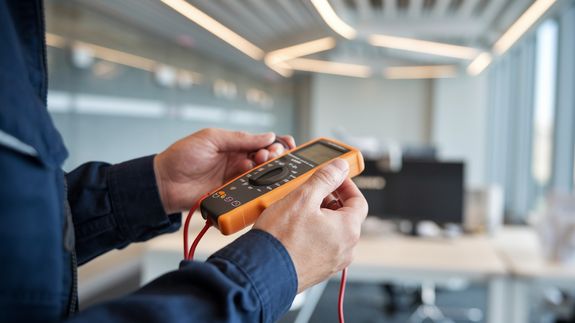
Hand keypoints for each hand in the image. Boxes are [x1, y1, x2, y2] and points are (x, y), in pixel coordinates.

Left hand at [154, 128, 295, 212]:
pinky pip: (250, 194)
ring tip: (261, 166)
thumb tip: (269, 136)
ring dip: (267, 172)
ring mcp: (236, 180)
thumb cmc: (183, 155)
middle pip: (267, 161)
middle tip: (268, 155)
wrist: (164, 182)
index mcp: (235, 146)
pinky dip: (258, 190)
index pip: (263, 143)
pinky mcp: (232, 196)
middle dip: (274, 156)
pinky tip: (260, 185)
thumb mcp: (211, 138)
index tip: (288, 144)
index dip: (277, 143)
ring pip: (261, 177)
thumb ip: (240, 138)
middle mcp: (239, 163)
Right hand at [253, 159, 367, 292]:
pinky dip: (313, 234)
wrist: (261, 272)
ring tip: (298, 211)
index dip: (345, 185)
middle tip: (310, 193)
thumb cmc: (280, 240)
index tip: (333, 177)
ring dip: (320, 217)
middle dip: (329, 200)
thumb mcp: (302, 198)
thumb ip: (325, 178)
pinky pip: (322, 246)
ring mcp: (332, 262)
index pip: (358, 200)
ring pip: (333, 231)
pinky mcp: (318, 270)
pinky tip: (293, 230)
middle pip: (346, 216)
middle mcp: (345, 249)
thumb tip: (340, 167)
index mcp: (348, 230)